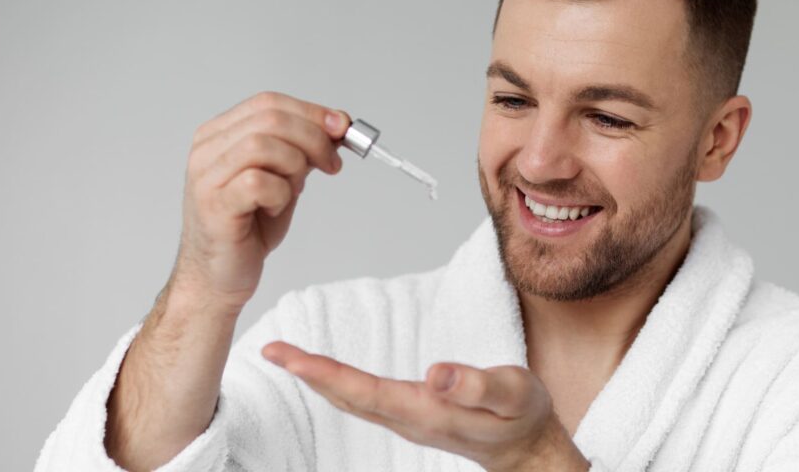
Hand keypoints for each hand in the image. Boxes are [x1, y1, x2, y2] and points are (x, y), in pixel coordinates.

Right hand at [171, 91, 350, 310]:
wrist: (220, 275)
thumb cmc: (249, 227)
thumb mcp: (284, 178)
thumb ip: (303, 150)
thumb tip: (337, 125)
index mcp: (220, 134)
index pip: (269, 103)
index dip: (311, 112)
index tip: (341, 127)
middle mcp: (208, 149)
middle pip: (270, 118)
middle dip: (314, 138)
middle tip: (332, 164)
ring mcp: (206, 176)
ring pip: (263, 145)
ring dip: (295, 167)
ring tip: (293, 191)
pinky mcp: (214, 205)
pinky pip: (258, 183)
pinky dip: (280, 194)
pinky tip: (273, 209)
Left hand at [262, 342, 590, 471]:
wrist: (528, 450)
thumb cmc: (523, 417)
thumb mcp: (513, 395)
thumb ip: (477, 386)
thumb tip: (435, 374)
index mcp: (427, 413)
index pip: (364, 391)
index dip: (323, 372)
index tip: (288, 355)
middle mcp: (409, 420)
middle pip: (347, 397)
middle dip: (306, 372)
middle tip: (271, 348)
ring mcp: (408, 421)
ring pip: (352, 400)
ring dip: (317, 378)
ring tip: (288, 356)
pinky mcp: (412, 415)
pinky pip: (364, 400)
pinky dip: (338, 383)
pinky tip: (327, 374)